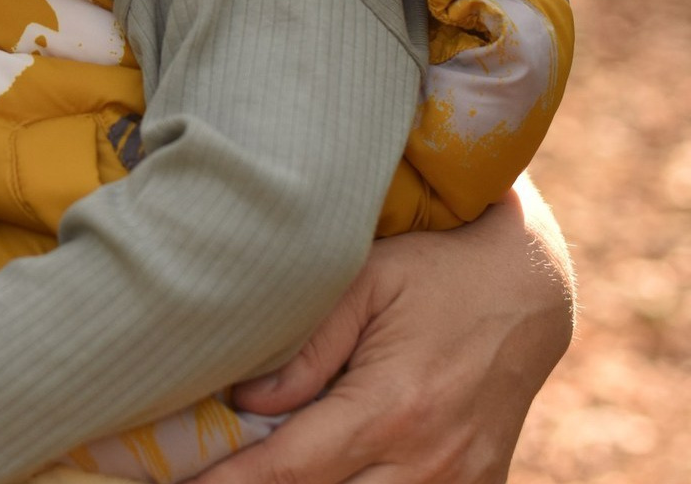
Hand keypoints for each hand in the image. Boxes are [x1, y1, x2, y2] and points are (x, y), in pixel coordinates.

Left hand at [193, 179, 574, 483]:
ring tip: (255, 475)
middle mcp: (430, 461)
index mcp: (393, 406)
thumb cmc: (434, 269)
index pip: (294, 469)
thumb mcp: (366, 280)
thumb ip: (307, 346)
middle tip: (204, 481)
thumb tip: (246, 401)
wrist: (528, 286)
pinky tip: (328, 475)